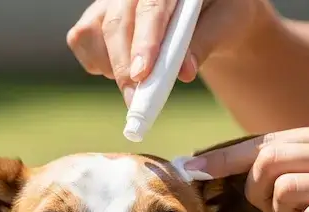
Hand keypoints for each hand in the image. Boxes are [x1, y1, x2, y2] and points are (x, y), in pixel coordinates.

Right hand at [66, 0, 273, 104]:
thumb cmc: (219, 16)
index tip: (142, 75)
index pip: (152, 8)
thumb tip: (184, 72)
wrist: (207, 15)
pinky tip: (126, 67)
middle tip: (137, 103)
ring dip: (114, 68)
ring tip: (143, 80)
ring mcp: (111, 0)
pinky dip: (101, 64)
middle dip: (124, 68)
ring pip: (94, 34)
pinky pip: (82, 41)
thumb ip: (204, 43)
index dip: (145, 42)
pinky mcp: (94, 16)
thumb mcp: (226, 24)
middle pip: (117, 24)